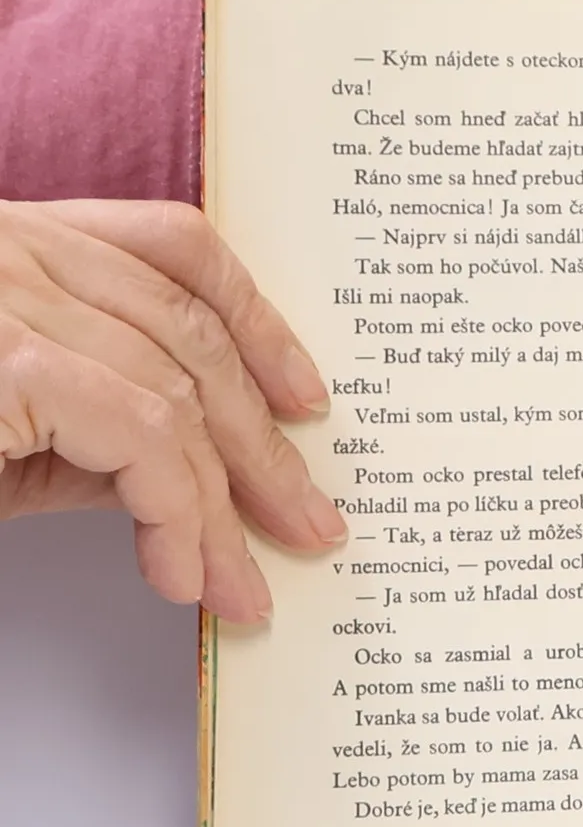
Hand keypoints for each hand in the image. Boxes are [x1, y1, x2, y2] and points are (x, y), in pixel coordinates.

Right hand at [0, 200, 344, 619]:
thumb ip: (79, 430)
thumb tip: (174, 479)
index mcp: (11, 240)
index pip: (171, 249)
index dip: (257, 322)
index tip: (306, 400)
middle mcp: (11, 244)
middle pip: (189, 327)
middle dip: (262, 440)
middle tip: (308, 525)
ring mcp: (5, 288)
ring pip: (174, 387)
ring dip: (224, 501)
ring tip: (243, 586)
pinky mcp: (4, 359)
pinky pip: (138, 434)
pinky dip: (175, 512)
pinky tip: (180, 574)